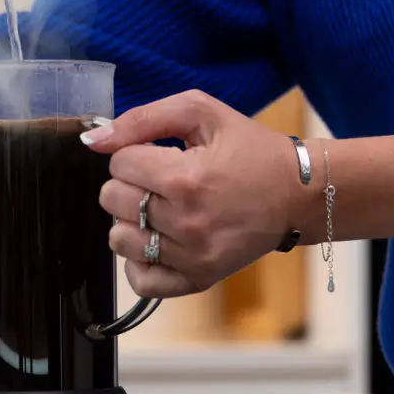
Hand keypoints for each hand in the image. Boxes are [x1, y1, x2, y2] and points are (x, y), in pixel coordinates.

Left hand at [82, 90, 307, 299]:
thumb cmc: (250, 149)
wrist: (299, 194)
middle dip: (130, 183)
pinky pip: (141, 280)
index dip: (134, 153)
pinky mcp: (199, 279)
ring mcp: (192, 257)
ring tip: (161, 208)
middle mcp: (187, 222)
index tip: (160, 154)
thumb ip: (142, 119)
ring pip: (118, 239)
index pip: (119, 164)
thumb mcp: (202, 113)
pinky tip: (160, 238)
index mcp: (186, 178)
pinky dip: (141, 260)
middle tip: (162, 180)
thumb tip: (94, 139)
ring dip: (132, 220)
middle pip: (112, 200)